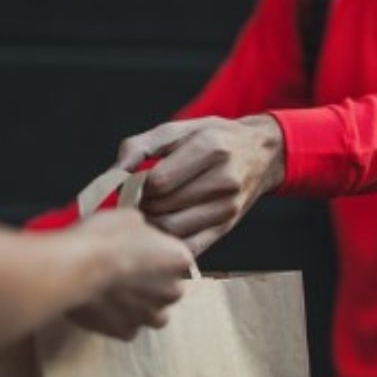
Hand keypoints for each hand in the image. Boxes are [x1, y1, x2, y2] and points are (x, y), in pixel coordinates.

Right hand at [68, 209, 193, 341]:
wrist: (78, 267)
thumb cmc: (105, 238)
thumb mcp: (129, 217)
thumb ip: (143, 231)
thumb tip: (138, 233)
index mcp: (180, 259)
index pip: (178, 259)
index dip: (158, 255)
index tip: (141, 252)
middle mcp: (172, 291)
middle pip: (168, 290)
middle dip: (152, 285)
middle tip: (128, 273)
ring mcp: (150, 316)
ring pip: (152, 315)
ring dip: (140, 307)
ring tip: (117, 295)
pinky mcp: (126, 332)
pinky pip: (127, 328)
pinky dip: (118, 320)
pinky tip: (104, 307)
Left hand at [116, 115, 285, 255]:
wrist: (263, 154)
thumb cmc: (213, 138)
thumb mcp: (179, 129)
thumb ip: (141, 146)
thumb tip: (113, 174)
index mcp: (210, 148)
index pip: (158, 181)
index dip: (135, 185)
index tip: (130, 182)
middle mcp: (224, 179)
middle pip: (163, 206)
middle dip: (140, 205)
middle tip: (133, 199)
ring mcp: (227, 207)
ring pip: (172, 229)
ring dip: (149, 224)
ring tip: (146, 211)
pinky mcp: (227, 227)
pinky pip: (188, 247)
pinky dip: (167, 243)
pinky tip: (160, 230)